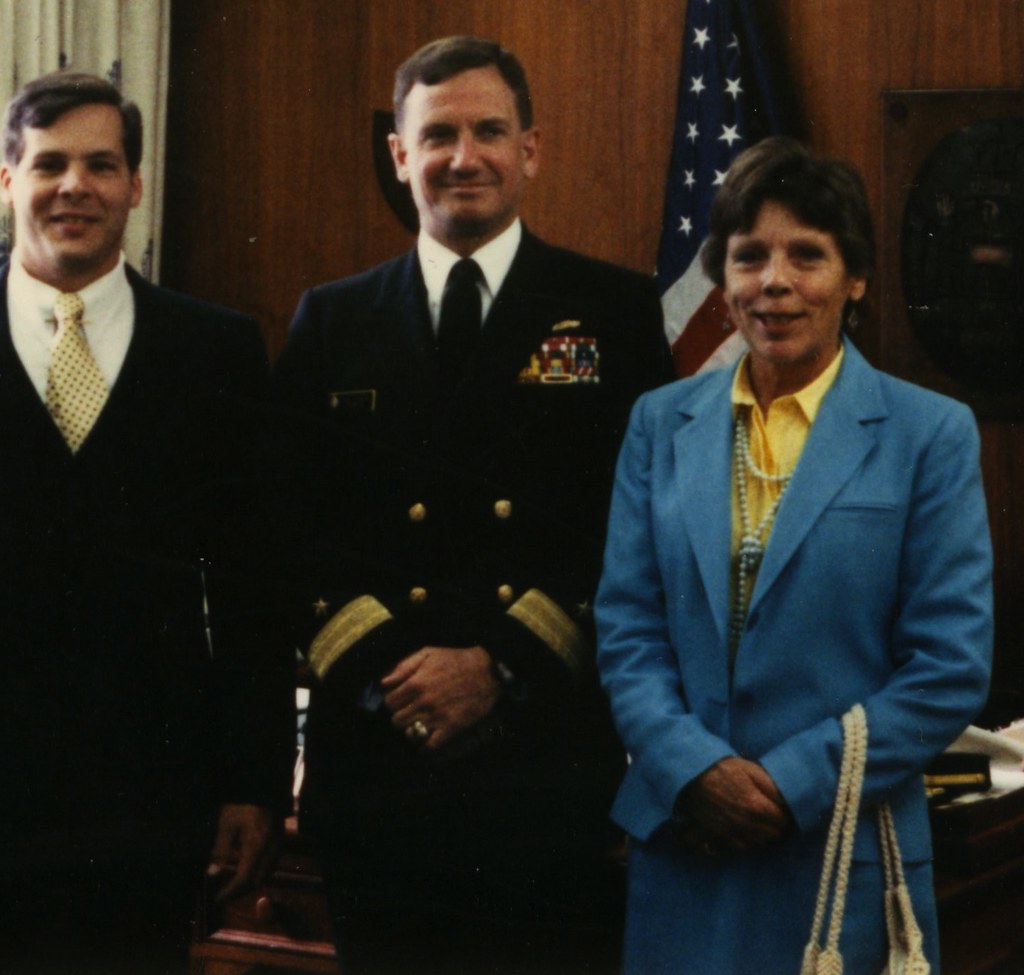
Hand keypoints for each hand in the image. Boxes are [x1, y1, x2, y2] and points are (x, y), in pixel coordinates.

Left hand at [207, 803, 280, 902]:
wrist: (264, 788)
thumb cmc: (242, 805)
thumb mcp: (226, 825)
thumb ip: (220, 851)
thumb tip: (212, 874)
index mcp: (256, 846)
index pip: (244, 879)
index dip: (230, 892)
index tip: (217, 898)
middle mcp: (270, 850)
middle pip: (257, 881)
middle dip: (240, 891)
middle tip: (224, 894)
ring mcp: (278, 846)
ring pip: (266, 875)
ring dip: (250, 883)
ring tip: (234, 884)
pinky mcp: (280, 842)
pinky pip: (271, 865)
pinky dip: (258, 872)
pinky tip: (247, 868)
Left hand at [381, 645, 500, 750]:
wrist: (488, 671)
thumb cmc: (457, 660)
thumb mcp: (428, 653)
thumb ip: (404, 666)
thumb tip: (384, 681)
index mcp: (416, 683)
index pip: (389, 702)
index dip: (392, 702)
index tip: (400, 702)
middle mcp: (423, 702)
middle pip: (396, 720)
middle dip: (400, 717)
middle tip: (409, 713)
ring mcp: (437, 716)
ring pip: (409, 734)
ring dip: (411, 731)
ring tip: (417, 725)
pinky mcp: (451, 727)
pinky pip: (430, 746)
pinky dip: (425, 747)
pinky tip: (426, 741)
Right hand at [676, 757, 790, 854]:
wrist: (690, 776)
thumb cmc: (722, 769)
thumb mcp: (750, 769)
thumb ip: (772, 786)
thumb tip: (790, 801)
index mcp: (757, 807)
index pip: (784, 823)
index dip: (787, 817)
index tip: (784, 811)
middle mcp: (746, 825)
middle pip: (772, 837)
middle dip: (776, 828)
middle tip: (773, 817)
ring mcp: (731, 833)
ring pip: (756, 845)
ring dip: (761, 837)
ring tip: (759, 824)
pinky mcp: (718, 837)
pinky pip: (737, 848)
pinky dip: (744, 843)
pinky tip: (743, 831)